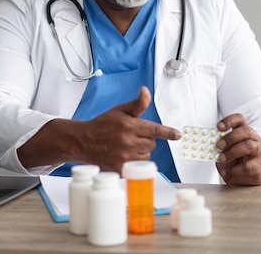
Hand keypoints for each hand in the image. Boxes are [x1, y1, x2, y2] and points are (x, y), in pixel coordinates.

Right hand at [18, 86, 180, 171]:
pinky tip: (123, 156)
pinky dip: (133, 163)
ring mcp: (123, 156)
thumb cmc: (102, 124)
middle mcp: (128, 142)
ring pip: (146, 156)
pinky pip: (137, 167)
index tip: (178, 135)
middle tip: (133, 137)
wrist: (82, 141)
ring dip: (141, 152)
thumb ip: (137, 104)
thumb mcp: (120, 110)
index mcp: (130, 126)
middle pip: (151, 144)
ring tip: (127, 146)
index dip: (168, 132)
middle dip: (146, 140)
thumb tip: (145, 91)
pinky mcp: (119, 169)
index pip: (154, 129)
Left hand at [215, 113, 260, 184]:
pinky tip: (228, 172)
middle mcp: (254, 139)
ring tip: (222, 159)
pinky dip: (234, 170)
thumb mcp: (225, 152)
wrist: (244, 181)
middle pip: (245, 131)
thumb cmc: (234, 163)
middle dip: (229, 138)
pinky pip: (247, 166)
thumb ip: (220, 146)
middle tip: (218, 146)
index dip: (229, 121)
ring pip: (247, 146)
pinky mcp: (259, 166)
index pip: (240, 119)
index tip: (218, 127)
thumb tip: (211, 144)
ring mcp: (259, 151)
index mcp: (244, 132)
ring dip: (231, 153)